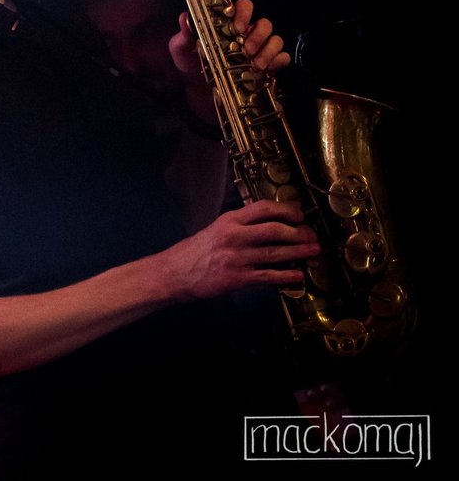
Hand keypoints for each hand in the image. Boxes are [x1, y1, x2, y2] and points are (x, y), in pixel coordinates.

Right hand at [161, 200, 319, 300]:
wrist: (173, 273)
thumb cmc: (194, 251)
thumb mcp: (215, 230)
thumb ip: (239, 226)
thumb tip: (268, 225)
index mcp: (229, 221)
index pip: (262, 208)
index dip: (286, 210)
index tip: (299, 214)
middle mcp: (234, 236)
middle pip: (275, 230)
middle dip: (299, 233)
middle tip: (312, 236)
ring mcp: (236, 257)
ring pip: (275, 252)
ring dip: (298, 252)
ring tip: (313, 251)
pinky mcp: (237, 278)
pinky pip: (268, 276)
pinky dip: (286, 275)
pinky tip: (298, 275)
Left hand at [170, 0, 290, 77]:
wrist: (199, 91)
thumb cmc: (191, 64)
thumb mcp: (182, 48)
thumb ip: (185, 34)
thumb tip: (185, 17)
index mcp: (229, 24)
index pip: (244, 7)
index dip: (244, 12)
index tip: (236, 27)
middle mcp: (248, 33)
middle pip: (265, 24)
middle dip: (258, 35)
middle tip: (245, 50)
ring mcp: (260, 49)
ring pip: (276, 39)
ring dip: (269, 50)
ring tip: (255, 65)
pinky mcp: (268, 66)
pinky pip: (283, 58)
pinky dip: (278, 61)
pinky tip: (267, 70)